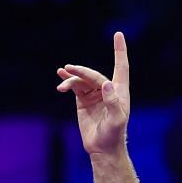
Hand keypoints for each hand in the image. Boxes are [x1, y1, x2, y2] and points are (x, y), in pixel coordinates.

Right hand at [55, 31, 130, 157]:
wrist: (102, 148)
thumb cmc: (113, 135)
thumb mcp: (116, 120)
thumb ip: (112, 101)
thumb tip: (106, 83)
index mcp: (119, 91)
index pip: (121, 66)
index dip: (119, 51)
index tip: (118, 34)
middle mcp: (108, 89)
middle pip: (94, 74)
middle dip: (82, 71)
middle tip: (70, 69)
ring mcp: (95, 94)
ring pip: (82, 80)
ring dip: (72, 77)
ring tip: (61, 75)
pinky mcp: (83, 100)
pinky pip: (75, 87)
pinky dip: (67, 83)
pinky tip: (60, 83)